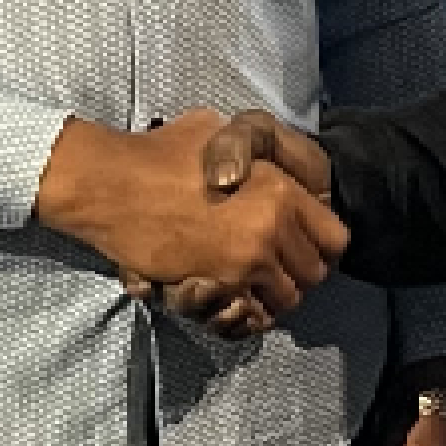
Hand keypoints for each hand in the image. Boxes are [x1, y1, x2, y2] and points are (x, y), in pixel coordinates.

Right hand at [36, 112, 346, 321]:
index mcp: (281, 189)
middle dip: (297, 275)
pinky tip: (230, 300)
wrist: (110, 183)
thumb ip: (244, 147)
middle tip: (274, 271)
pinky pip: (250, 315)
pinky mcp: (216, 284)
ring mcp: (247, 259)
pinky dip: (245, 314)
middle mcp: (272, 225)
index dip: (321, 246)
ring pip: (286, 300)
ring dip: (271, 297)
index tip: (302, 248)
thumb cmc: (156, 153)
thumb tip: (249, 157)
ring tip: (250, 287)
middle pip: (314, 274)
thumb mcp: (215, 130)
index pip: (335, 237)